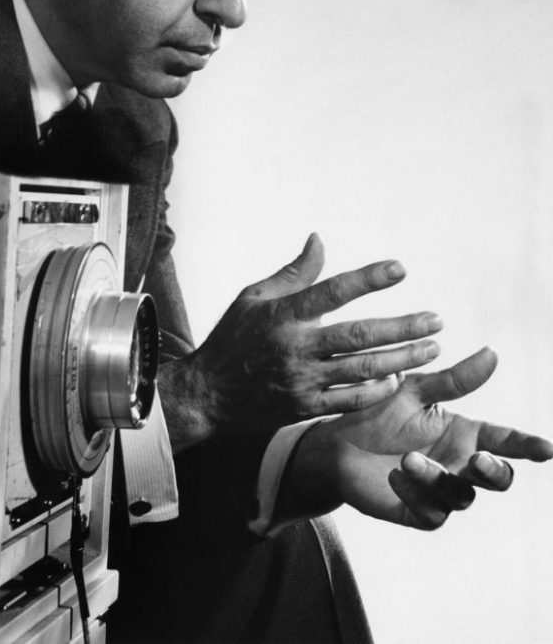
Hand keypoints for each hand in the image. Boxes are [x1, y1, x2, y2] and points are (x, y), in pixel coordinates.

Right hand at [158, 233, 442, 450]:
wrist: (209, 394)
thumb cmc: (234, 336)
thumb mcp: (255, 296)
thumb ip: (294, 272)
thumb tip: (319, 239)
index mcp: (282, 315)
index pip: (333, 291)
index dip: (368, 279)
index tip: (400, 269)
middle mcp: (295, 348)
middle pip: (358, 335)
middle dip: (402, 327)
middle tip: (436, 320)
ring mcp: (301, 380)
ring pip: (362, 370)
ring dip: (401, 358)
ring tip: (432, 349)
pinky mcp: (304, 407)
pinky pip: (349, 400)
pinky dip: (377, 390)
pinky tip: (399, 378)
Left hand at [287, 347, 552, 528]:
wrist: (335, 443)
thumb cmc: (377, 412)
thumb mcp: (414, 391)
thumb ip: (453, 380)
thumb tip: (492, 352)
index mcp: (464, 433)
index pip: (505, 440)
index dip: (528, 445)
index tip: (548, 448)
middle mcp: (458, 464)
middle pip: (497, 477)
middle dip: (494, 472)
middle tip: (477, 460)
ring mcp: (441, 491)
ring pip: (461, 495)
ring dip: (438, 478)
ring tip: (407, 459)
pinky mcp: (418, 511)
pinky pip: (432, 512)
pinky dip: (416, 493)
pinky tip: (395, 475)